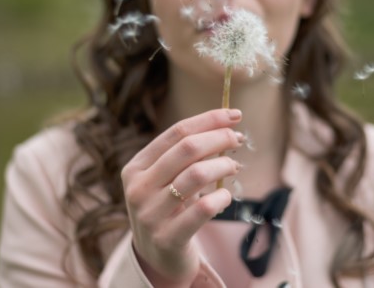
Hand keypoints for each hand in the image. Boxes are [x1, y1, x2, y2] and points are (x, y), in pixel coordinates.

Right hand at [121, 108, 243, 285]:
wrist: (157, 257)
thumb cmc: (169, 208)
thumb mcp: (166, 179)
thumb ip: (185, 155)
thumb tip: (227, 125)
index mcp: (136, 167)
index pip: (176, 132)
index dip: (208, 120)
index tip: (234, 115)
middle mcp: (138, 188)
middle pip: (187, 149)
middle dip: (218, 138)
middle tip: (237, 139)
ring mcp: (150, 214)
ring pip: (196, 174)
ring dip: (222, 165)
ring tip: (234, 165)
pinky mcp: (167, 237)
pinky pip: (202, 209)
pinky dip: (221, 197)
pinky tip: (226, 195)